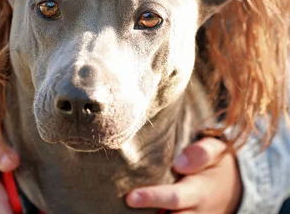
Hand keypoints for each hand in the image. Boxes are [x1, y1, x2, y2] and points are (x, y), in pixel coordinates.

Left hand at [126, 137, 242, 212]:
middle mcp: (194, 213)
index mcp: (199, 192)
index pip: (174, 198)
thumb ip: (201, 153)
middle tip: (122, 205)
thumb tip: (179, 162)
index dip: (151, 198)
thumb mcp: (216, 150)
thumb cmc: (217, 163)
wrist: (235, 188)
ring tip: (123, 209)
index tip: (130, 197)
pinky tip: (133, 209)